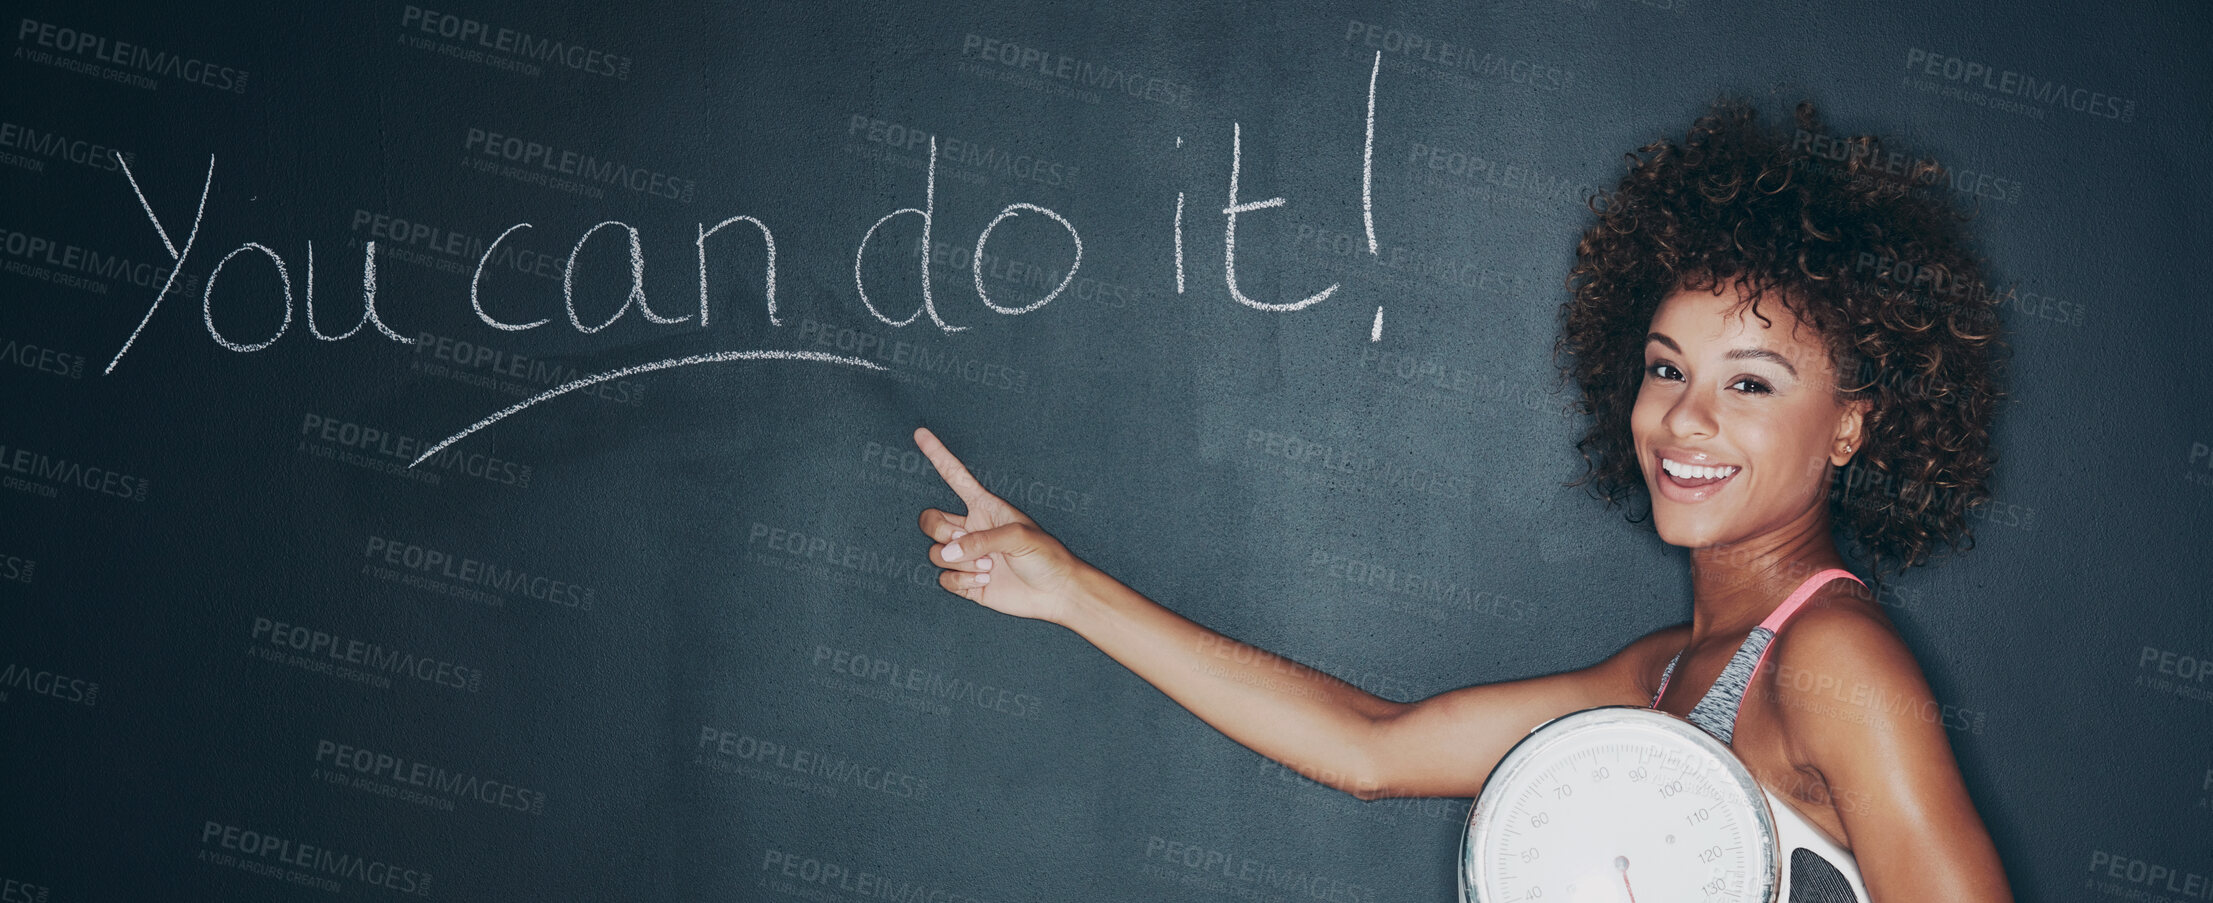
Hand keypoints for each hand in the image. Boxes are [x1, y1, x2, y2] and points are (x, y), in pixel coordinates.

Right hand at [913, 427, 1084, 623]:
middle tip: (964, 541)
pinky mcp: (967, 581)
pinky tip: (984, 581)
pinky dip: (960, 581)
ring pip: (936, 553)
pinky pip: (944, 578)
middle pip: (930, 521)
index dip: (938, 455)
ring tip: (989, 566)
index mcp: (985, 507)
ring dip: (958, 562)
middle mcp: (971, 530)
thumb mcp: (1018, 536)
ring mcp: (967, 556)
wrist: (1055, 592)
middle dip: (939, 531)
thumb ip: (981, 540)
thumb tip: (948, 552)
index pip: (955, 477)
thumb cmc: (1045, 556)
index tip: (920, 432)